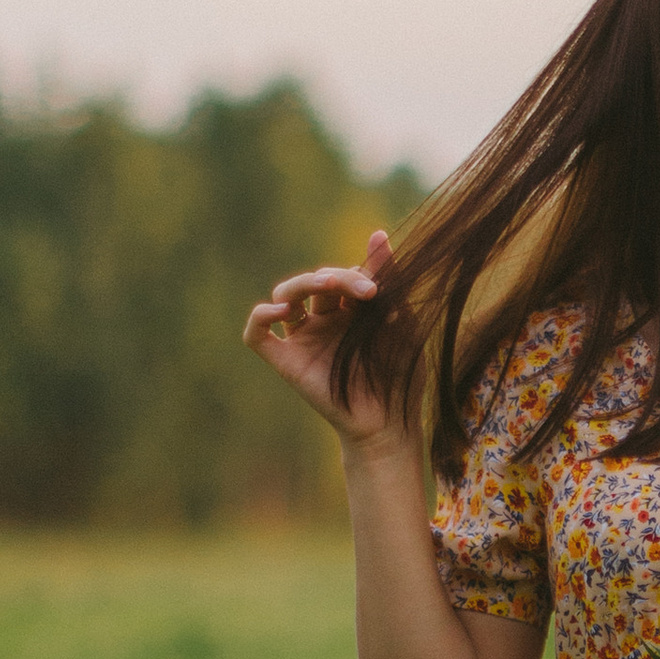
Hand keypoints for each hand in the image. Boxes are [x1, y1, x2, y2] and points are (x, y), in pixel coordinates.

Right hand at [242, 230, 404, 446]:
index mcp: (351, 309)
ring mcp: (302, 339)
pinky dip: (260, 316)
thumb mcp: (402, 323)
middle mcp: (323, 320)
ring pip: (285, 295)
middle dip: (338, 277)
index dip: (358, 272)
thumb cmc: (400, 376)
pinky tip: (279, 310)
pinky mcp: (286, 361)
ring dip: (303, 283)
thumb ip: (390, 280)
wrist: (389, 424)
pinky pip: (257, 334)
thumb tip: (378, 234)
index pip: (344, 274)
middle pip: (315, 281)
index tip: (380, 286)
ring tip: (326, 285)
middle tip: (366, 290)